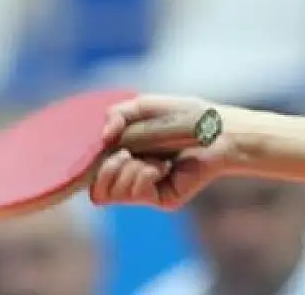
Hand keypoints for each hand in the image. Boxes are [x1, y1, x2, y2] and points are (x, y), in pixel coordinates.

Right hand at [89, 95, 236, 210]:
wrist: (217, 129)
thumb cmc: (185, 115)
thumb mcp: (145, 106)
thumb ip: (118, 114)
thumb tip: (102, 138)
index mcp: (125, 157)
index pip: (91, 175)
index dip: (87, 167)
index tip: (101, 149)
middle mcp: (133, 176)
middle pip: (96, 191)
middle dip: (106, 170)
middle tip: (126, 153)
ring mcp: (147, 190)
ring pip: (111, 194)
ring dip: (127, 171)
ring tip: (151, 159)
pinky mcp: (162, 199)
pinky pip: (135, 194)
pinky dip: (144, 175)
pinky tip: (164, 166)